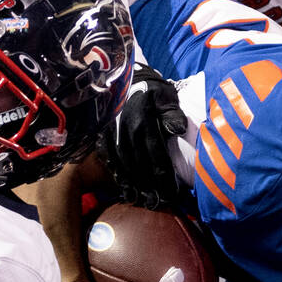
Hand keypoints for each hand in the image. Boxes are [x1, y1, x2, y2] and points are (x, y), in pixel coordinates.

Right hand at [99, 64, 187, 209]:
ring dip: (132, 185)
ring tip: (139, 201)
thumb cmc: (149, 88)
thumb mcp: (165, 95)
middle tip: (157, 204)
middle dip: (149, 187)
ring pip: (123, 165)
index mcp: (144, 123)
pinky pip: (109, 158)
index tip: (172, 195)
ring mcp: (112, 135)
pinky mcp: (103, 135)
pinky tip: (121, 187)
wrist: (122, 76)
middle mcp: (126, 132)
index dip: (164, 178)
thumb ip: (172, 113)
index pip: (156, 157)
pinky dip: (115, 174)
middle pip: (139, 166)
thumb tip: (178, 128)